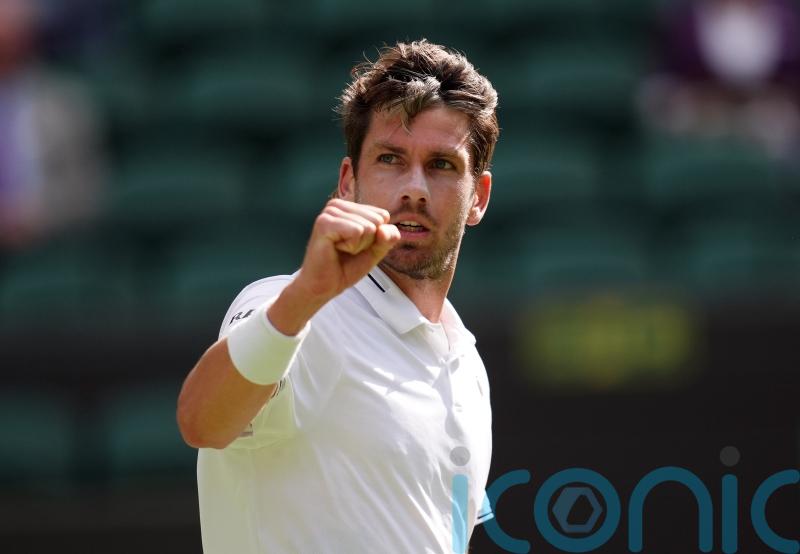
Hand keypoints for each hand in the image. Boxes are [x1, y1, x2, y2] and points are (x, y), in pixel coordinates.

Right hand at [268, 199, 399, 334]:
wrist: (324, 286)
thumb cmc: (346, 266)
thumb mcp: (376, 250)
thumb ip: (388, 237)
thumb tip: (383, 228)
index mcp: (349, 207)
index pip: (382, 215)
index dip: (375, 237)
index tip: (356, 245)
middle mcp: (338, 205)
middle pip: (376, 220)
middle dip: (367, 241)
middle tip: (347, 250)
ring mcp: (330, 212)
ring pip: (368, 226)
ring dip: (358, 245)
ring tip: (341, 250)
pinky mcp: (324, 223)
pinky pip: (357, 231)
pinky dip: (351, 246)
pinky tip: (336, 249)